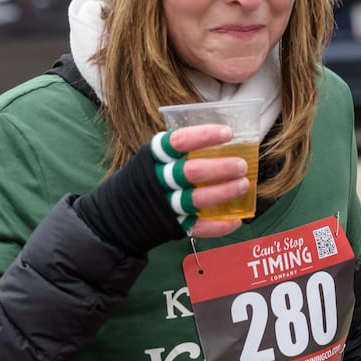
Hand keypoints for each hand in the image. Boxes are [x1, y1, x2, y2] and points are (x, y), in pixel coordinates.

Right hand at [151, 124, 251, 239]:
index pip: (179, 141)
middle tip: (241, 165)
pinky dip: (219, 226)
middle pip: (192, 172)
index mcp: (154, 157)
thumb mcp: (153, 158)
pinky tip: (236, 220)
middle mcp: (158, 180)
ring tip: (243, 185)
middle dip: (221, 168)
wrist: (117, 214)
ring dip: (224, 192)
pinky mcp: (172, 225)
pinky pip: (198, 227)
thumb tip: (220, 140)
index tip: (228, 133)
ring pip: (197, 199)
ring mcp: (165, 204)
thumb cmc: (144, 178)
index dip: (205, 136)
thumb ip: (179, 151)